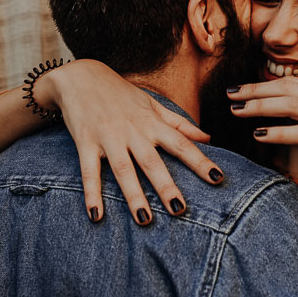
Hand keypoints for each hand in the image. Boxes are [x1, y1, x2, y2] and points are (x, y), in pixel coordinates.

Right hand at [38, 60, 224, 223]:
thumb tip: (208, 138)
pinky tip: (96, 215)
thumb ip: (179, 123)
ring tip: (144, 220)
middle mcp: (132, 131)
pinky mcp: (85, 143)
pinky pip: (89, 171)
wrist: (80, 76)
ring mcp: (108, 137)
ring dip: (133, 195)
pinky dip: (92, 193)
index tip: (217, 178)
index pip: (181, 143)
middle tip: (180, 210)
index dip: (200, 161)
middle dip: (166, 186)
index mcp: (152, 122)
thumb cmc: (121, 93)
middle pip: (152, 162)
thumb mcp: (152, 104)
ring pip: (123, 170)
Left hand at [225, 78, 297, 205]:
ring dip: (260, 107)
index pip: (292, 83)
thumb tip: (281, 117)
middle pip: (288, 89)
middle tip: (229, 95)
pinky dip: (277, 132)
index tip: (239, 90)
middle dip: (255, 90)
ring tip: (238, 112)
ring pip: (292, 106)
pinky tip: (259, 136)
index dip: (262, 84)